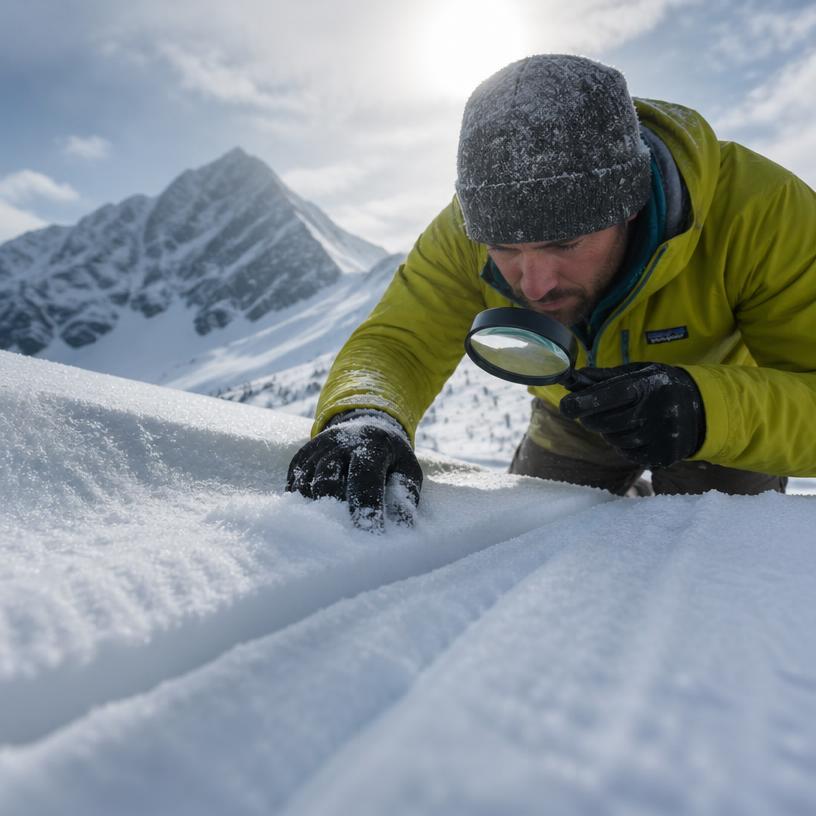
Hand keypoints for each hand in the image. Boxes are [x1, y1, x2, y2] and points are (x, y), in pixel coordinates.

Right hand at [286, 411, 422, 532]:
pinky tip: (312, 515)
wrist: (367, 425)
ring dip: (313, 508)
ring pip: (305, 482)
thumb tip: (402, 526)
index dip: (367, 508)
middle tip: (342, 536)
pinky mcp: (302, 455)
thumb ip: (405, 495)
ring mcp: (317, 446)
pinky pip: (294, 482)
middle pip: (326, 478)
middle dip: (332, 509)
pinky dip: (301, 501)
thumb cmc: (391, 458)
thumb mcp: (407, 469)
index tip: (371, 535)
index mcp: (371, 443)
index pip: (365, 477)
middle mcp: (340, 440)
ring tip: (325, 529)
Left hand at [559, 363, 705, 467]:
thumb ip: (605, 376)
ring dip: (607, 431)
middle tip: (586, 412)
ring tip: (621, 419)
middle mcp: (656, 411)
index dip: (583, 401)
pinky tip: (633, 432)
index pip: (608, 395)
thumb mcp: (639, 372)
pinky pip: (626, 453)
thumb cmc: (660, 386)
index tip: (565, 405)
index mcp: (649, 385)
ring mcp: (660, 436)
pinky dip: (621, 444)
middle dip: (589, 418)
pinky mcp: (663, 455)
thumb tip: (573, 378)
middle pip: (604, 422)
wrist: (702, 408)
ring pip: (613, 439)